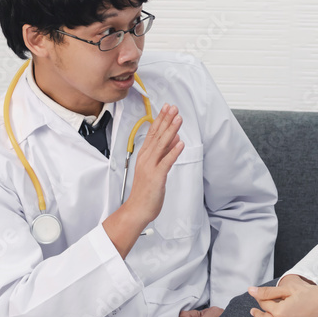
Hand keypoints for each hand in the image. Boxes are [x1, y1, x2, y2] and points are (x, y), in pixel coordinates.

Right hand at [124, 104, 184, 228]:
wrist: (137, 209)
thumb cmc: (146, 190)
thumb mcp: (155, 168)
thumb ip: (164, 153)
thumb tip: (174, 139)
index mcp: (145, 155)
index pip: (153, 133)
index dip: (161, 119)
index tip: (167, 108)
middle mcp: (146, 158)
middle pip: (157, 135)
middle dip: (166, 120)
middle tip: (173, 107)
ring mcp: (150, 167)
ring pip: (161, 145)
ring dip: (171, 130)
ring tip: (178, 118)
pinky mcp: (157, 177)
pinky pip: (166, 162)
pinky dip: (173, 152)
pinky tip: (180, 143)